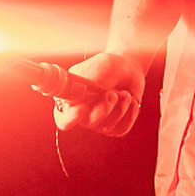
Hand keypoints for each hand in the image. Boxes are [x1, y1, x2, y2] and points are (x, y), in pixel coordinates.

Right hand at [31, 51, 145, 137]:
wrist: (128, 69)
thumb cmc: (108, 66)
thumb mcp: (99, 67)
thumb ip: (88, 80)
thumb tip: (79, 94)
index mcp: (70, 99)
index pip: (63, 119)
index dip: (70, 118)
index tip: (81, 108)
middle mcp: (82, 115)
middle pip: (88, 123)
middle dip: (103, 108)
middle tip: (112, 94)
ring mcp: (98, 123)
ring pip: (107, 127)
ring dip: (120, 108)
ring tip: (125, 93)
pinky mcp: (114, 127)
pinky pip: (121, 129)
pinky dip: (129, 114)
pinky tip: (131, 101)